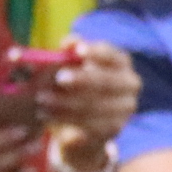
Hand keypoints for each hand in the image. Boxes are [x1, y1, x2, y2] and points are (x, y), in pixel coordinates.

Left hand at [44, 39, 139, 171]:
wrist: (81, 125)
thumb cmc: (74, 86)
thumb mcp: (70, 67)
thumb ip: (69, 54)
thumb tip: (69, 42)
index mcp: (121, 62)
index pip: (112, 55)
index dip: (96, 52)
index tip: (78, 51)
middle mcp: (130, 84)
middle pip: (106, 81)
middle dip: (82, 79)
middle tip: (58, 78)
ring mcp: (126, 108)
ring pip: (95, 105)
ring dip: (65, 102)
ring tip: (42, 99)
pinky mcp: (115, 129)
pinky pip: (90, 125)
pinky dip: (66, 119)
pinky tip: (46, 115)